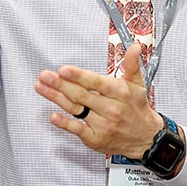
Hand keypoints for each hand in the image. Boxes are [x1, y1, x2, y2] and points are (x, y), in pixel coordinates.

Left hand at [35, 43, 163, 158]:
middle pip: (81, 95)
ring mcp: (102, 124)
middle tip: (45, 76)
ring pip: (76, 109)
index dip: (79, 76)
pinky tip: (53, 116)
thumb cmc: (137, 108)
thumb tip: (135, 47)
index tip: (64, 70)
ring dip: (56, 98)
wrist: (145, 137)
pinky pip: (77, 129)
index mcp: (120, 93)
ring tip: (41, 87)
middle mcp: (111, 109)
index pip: (96, 83)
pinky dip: (64, 123)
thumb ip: (132, 64)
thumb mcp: (138, 84)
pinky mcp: (96, 138)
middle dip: (61, 84)